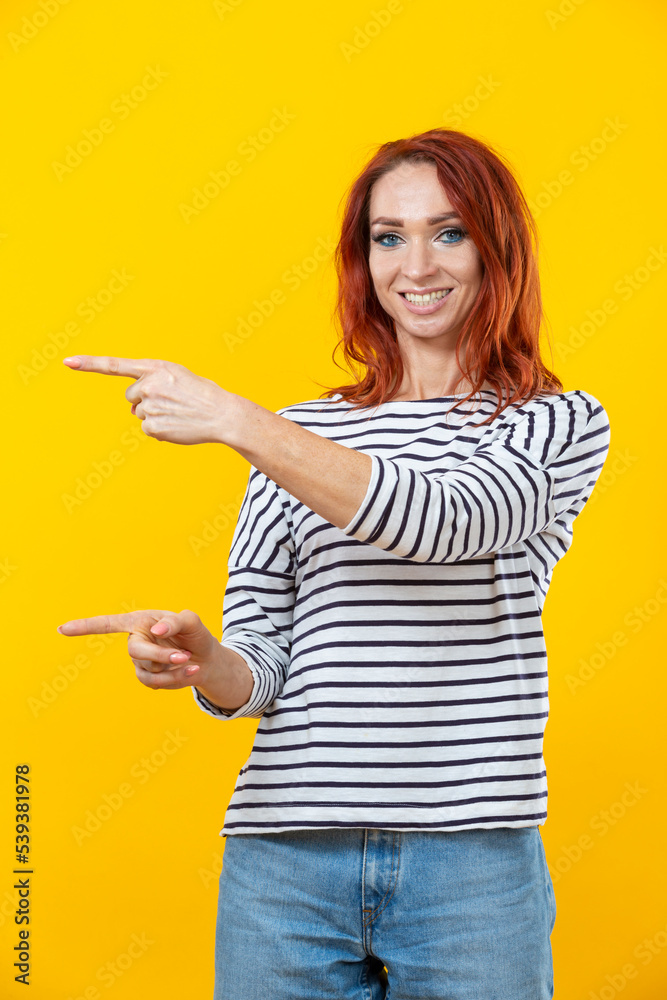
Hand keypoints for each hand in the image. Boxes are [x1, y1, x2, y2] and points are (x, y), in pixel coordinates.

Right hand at [56, 608, 222, 690]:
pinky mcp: (148, 678)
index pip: (107, 624)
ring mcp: (140, 662)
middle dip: (160, 656)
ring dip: (173, 668)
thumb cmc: (195, 634)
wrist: (206, 659)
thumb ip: (175, 621)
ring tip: (190, 660)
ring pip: (148, 670)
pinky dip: (176, 678)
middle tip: (184, 656)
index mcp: (139, 621)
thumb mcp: (191, 622)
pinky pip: (156, 684)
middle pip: (135, 651)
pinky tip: (190, 670)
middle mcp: (136, 640)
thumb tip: (155, 630)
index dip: (84, 627)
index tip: (62, 629)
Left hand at [62, 355, 239, 444]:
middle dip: (145, 400)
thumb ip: (151, 382)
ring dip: (154, 415)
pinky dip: (159, 429)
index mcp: (155, 368)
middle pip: (131, 396)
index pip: (115, 365)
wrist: (222, 414)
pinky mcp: (152, 427)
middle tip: (171, 402)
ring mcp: (149, 407)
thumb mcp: (178, 376)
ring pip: (138, 413)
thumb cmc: (202, 394)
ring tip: (178, 413)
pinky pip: (146, 429)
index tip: (67, 361)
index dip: (89, 364)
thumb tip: (131, 409)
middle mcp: (148, 385)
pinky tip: (177, 425)